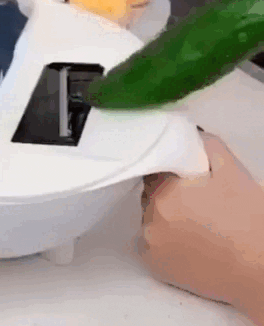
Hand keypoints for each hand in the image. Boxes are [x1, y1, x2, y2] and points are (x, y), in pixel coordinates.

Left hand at [138, 131, 263, 323]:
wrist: (259, 266)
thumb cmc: (248, 219)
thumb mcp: (232, 171)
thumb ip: (207, 146)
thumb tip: (191, 134)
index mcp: (164, 189)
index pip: (151, 170)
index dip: (167, 172)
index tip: (181, 177)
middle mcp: (150, 216)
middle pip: (148, 194)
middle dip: (165, 193)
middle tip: (192, 200)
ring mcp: (150, 243)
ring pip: (148, 218)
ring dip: (163, 216)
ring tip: (193, 222)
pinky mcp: (154, 266)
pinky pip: (149, 244)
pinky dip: (162, 240)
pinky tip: (186, 240)